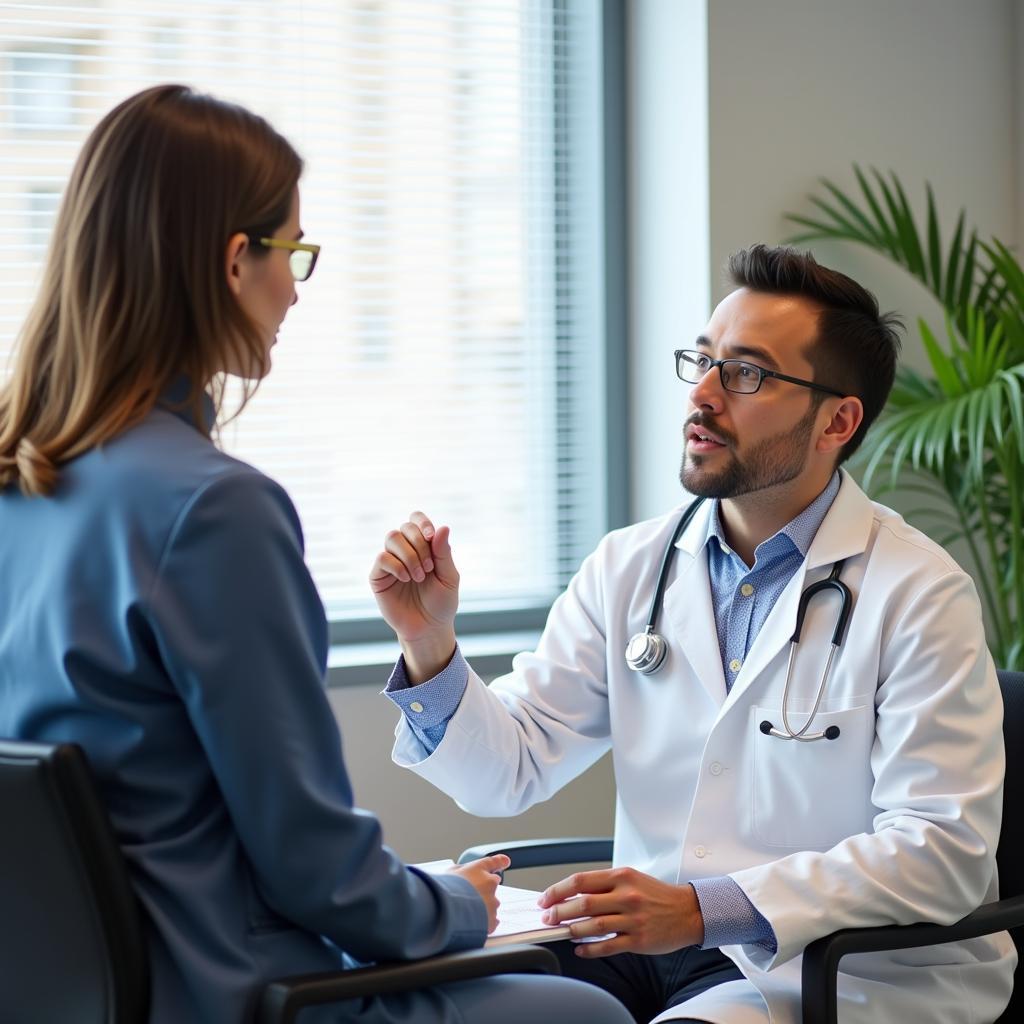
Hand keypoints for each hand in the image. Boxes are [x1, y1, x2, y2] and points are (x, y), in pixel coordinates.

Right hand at [369, 511, 459, 679]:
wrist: (428, 628)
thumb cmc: (441, 603)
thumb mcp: (449, 577)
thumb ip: (444, 553)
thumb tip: (443, 527)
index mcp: (423, 546)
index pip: (416, 519)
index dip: (422, 522)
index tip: (430, 536)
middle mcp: (405, 550)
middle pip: (405, 527)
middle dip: (419, 544)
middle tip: (430, 568)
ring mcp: (391, 562)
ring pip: (392, 537)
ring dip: (409, 555)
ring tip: (419, 576)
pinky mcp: (378, 576)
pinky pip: (382, 557)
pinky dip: (397, 565)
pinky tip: (406, 579)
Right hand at [448, 854, 510, 933]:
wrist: (447, 911)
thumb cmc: (445, 890)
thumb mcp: (449, 873)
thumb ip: (459, 872)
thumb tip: (460, 875)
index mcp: (479, 869)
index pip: (494, 862)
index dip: (500, 861)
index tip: (505, 862)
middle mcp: (489, 883)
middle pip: (491, 885)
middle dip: (483, 889)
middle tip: (468, 896)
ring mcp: (492, 902)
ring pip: (491, 904)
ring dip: (482, 907)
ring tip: (465, 911)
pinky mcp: (491, 920)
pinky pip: (492, 921)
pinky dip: (485, 922)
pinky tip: (473, 923)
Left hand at [537, 867, 703, 957]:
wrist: (686, 911)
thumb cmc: (654, 894)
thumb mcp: (630, 878)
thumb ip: (603, 885)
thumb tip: (571, 894)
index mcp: (621, 876)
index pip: (580, 881)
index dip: (558, 890)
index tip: (545, 898)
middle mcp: (626, 896)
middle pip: (583, 903)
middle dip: (559, 911)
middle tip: (547, 918)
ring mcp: (633, 919)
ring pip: (593, 926)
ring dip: (572, 930)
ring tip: (561, 932)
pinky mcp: (639, 940)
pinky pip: (608, 946)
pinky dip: (590, 949)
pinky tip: (580, 949)